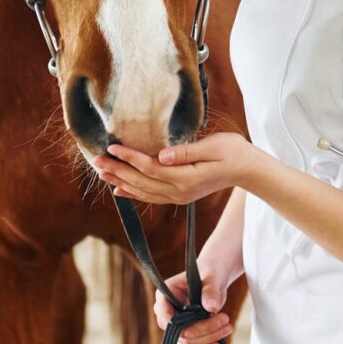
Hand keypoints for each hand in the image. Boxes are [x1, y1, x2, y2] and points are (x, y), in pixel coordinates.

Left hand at [90, 132, 255, 204]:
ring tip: (101, 172)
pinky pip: (151, 197)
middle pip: (141, 181)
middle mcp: (179, 191)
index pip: (150, 168)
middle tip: (95, 159)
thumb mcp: (213, 146)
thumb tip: (162, 155)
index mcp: (186, 178)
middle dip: (117, 170)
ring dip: (120, 181)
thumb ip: (187, 152)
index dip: (129, 157)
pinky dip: (133, 193)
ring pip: (143, 191)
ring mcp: (179, 196)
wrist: (247, 170)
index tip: (112, 146)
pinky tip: (119, 190)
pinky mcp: (180, 195)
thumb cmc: (233, 152)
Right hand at [154, 265, 234, 343]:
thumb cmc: (209, 274)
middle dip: (204, 331)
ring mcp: (175, 324)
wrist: (214, 280)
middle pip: (179, 333)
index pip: (166, 318)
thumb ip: (210, 291)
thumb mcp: (211, 278)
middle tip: (225, 320)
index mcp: (164, 295)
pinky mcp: (186, 332)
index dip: (183, 325)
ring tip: (227, 327)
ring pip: (186, 343)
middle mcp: (166, 312)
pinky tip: (219, 342)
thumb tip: (212, 307)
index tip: (205, 320)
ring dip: (208, 340)